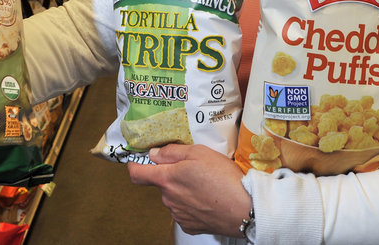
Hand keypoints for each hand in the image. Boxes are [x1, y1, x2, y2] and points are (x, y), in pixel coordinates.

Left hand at [127, 144, 250, 236]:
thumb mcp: (199, 153)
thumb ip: (172, 152)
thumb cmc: (224, 179)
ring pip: (174, 197)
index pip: (137, 174)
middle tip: (193, 169)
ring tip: (205, 185)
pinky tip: (207, 199)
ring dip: (183, 190)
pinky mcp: (190, 226)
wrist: (244, 209)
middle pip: (161, 184)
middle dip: (172, 176)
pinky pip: (184, 211)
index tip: (138, 161)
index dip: (135, 166)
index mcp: (167, 179)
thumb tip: (155, 153)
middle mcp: (169, 199)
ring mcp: (178, 214)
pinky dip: (192, 205)